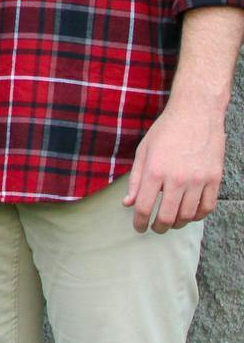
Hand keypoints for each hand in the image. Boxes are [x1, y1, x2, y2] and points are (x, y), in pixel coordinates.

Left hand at [124, 101, 224, 232]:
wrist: (196, 114)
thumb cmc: (166, 131)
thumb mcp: (143, 152)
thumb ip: (136, 180)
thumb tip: (128, 204)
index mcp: (155, 171)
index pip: (145, 207)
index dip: (140, 222)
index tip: (139, 228)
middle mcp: (177, 178)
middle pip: (168, 216)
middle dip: (159, 227)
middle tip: (155, 228)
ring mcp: (199, 180)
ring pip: (189, 215)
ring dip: (178, 223)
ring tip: (171, 221)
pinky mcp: (215, 179)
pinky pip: (207, 207)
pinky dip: (198, 215)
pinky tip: (190, 214)